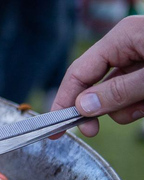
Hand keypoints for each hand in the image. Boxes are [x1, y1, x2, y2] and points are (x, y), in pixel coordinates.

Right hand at [52, 15, 143, 136]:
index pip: (79, 71)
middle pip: (94, 84)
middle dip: (96, 108)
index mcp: (122, 38)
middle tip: (91, 131)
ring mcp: (139, 59)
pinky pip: (131, 94)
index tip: (54, 127)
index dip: (64, 100)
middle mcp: (127, 47)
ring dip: (125, 108)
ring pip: (114, 93)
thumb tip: (82, 107)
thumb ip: (117, 92)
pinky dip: (138, 105)